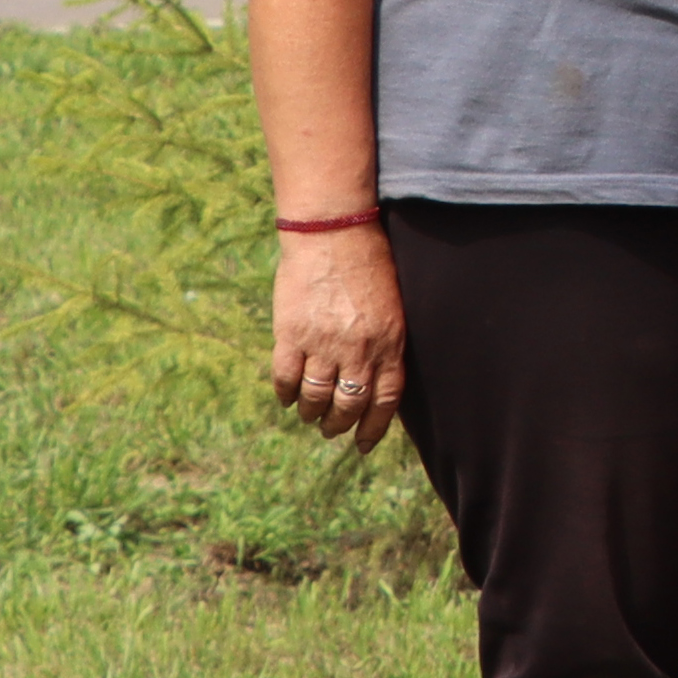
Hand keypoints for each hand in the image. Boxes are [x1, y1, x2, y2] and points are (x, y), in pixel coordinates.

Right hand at [267, 226, 404, 450]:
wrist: (333, 233)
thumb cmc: (368, 264)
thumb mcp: (392, 306)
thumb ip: (386, 342)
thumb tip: (377, 377)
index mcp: (389, 343)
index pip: (385, 400)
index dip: (374, 427)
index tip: (363, 444)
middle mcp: (359, 350)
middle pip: (350, 404)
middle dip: (339, 425)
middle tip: (331, 430)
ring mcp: (323, 344)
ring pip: (316, 397)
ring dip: (311, 412)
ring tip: (309, 416)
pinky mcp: (291, 334)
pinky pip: (285, 377)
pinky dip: (285, 393)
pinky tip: (286, 397)